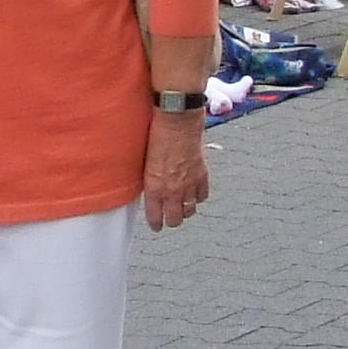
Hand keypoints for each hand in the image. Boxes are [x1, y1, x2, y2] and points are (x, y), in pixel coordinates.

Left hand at [140, 110, 208, 231]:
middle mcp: (172, 190)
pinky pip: (202, 197)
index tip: (156, 226)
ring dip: (185, 210)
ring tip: (182, 207)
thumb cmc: (157, 135)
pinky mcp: (202, 177)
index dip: (156, 224)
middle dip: (171, 221)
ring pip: (190, 211)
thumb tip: (151, 190)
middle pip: (175, 220)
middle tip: (169, 218)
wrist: (177, 121)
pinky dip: (198, 197)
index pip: (155, 217)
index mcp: (154, 187)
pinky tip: (194, 193)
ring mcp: (189, 185)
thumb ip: (150, 180)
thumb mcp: (145, 162)